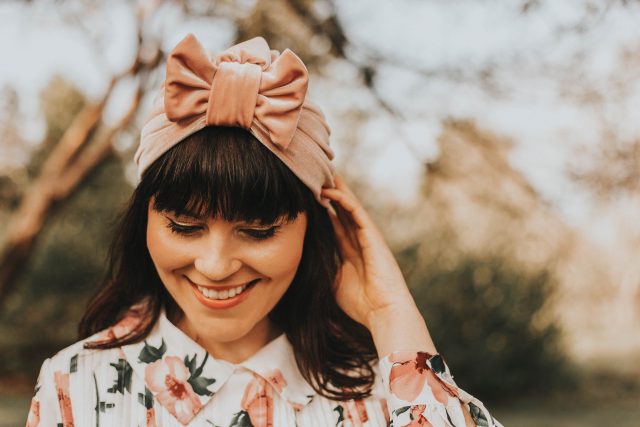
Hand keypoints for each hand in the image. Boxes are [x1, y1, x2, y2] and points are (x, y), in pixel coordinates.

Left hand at [321, 175, 435, 355]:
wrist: (382, 312)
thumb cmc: (361, 304)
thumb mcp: (336, 284)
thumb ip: (327, 268)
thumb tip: (311, 261)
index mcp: (352, 252)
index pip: (336, 225)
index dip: (325, 210)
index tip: (310, 197)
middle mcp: (360, 240)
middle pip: (343, 210)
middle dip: (331, 194)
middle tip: (316, 176)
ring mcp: (367, 236)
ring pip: (349, 206)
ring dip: (335, 190)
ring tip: (321, 174)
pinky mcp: (372, 235)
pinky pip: (356, 212)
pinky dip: (343, 200)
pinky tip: (329, 190)